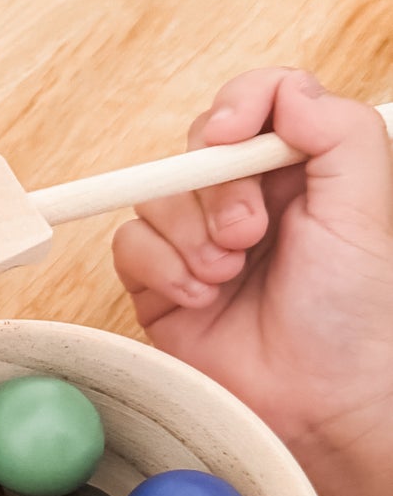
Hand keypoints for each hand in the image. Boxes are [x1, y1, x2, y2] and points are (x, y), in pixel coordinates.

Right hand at [113, 68, 392, 495]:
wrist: (317, 402)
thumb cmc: (354, 318)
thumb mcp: (366, 208)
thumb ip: (337, 132)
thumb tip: (283, 93)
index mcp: (300, 172)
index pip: (258, 101)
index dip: (238, 105)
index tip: (232, 135)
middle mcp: (247, 199)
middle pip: (196, 146)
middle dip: (214, 189)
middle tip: (247, 235)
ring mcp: (198, 240)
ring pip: (156, 196)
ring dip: (189, 237)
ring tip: (226, 276)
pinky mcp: (160, 281)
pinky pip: (129, 244)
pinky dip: (161, 269)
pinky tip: (198, 298)